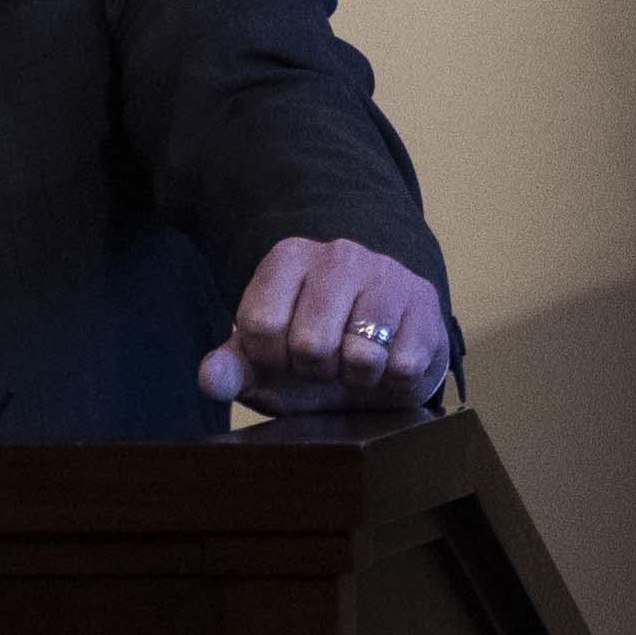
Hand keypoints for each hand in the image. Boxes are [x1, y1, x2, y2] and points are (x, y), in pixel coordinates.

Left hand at [199, 238, 449, 414]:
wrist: (385, 347)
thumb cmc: (316, 353)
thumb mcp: (265, 363)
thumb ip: (231, 368)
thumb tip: (209, 380)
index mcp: (288, 258)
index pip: (260, 325)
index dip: (271, 359)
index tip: (283, 355)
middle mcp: (339, 254)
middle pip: (310, 345)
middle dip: (315, 370)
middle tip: (326, 360)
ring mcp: (387, 274)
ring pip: (359, 355)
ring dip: (356, 376)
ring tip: (357, 361)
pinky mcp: (425, 304)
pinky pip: (400, 365)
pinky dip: (391, 380)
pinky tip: (388, 362)